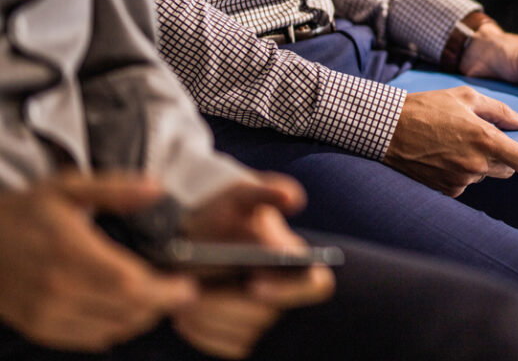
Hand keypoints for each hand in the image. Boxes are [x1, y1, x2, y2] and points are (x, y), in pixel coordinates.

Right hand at [0, 174, 196, 351]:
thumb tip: (157, 188)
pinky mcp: (39, 327)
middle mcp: (57, 288)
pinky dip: (115, 328)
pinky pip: (89, 339)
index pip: (128, 284)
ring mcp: (46, 313)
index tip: (187, 284)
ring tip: (157, 298)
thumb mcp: (69, 187)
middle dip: (161, 304)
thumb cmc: (26, 212)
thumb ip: (116, 188)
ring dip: (141, 318)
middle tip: (180, 291)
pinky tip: (125, 311)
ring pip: (112, 329)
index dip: (164, 290)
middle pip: (126, 310)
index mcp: (69, 251)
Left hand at [173, 176, 334, 358]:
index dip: (288, 291)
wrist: (196, 238)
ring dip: (210, 319)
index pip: (315, 286)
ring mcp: (266, 322)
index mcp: (300, 263)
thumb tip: (292, 198)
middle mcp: (288, 296)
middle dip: (229, 306)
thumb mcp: (243, 196)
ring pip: (245, 336)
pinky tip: (185, 316)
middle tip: (195, 294)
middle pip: (268, 317)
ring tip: (183, 303)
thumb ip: (267, 191)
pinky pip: (226, 346)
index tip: (254, 285)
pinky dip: (203, 333)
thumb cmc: (225, 216)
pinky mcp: (242, 339)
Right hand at [385, 84, 517, 196]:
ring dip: (482, 162)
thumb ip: (500, 111)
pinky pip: (466, 183)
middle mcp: (476, 165)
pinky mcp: (446, 189)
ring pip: (486, 175)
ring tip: (460, 141)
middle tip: (489, 138)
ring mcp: (460, 180)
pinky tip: (446, 153)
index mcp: (485, 140)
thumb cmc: (427, 106)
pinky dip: (463, 171)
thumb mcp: (466, 97)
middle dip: (506, 156)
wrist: (387, 128)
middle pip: (509, 169)